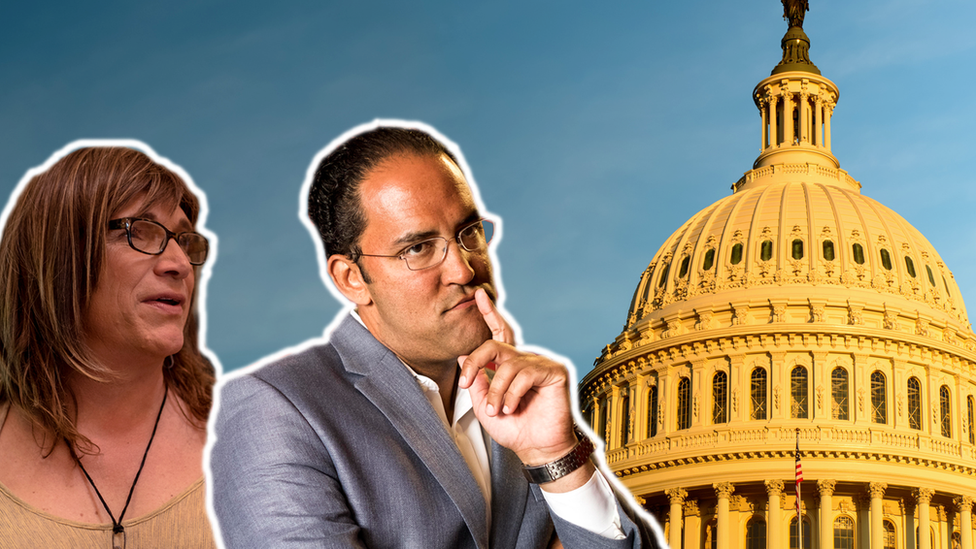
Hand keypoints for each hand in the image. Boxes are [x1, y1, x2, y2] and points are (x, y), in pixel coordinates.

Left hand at [457, 289, 575, 465]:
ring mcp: (541, 364)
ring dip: (496, 391)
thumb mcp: (484, 407)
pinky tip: (512, 407)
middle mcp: (525, 361)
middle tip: (464, 382)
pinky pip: (526, 373)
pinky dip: (513, 392)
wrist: (537, 449)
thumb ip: (474, 383)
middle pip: (496, 345)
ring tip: (497, 410)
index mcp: (510, 366)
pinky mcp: (554, 372)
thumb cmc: (515, 429)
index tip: (480, 295)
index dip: (490, 314)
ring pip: (508, 365)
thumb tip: (463, 356)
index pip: (500, 334)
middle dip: (476, 362)